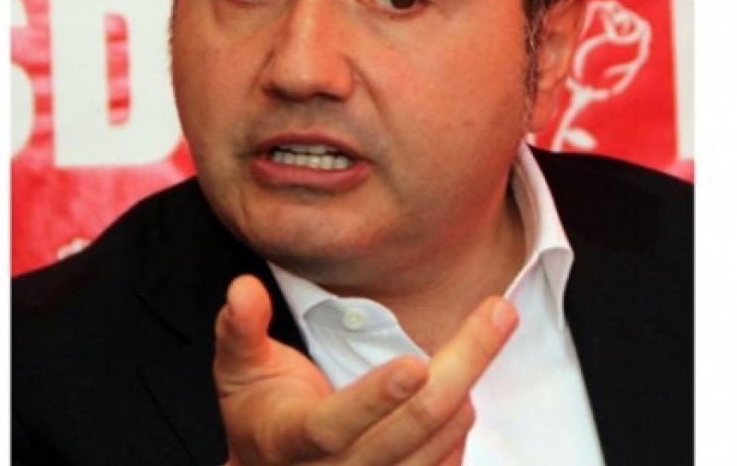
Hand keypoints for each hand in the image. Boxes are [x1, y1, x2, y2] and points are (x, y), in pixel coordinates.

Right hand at [213, 275, 518, 464]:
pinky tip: (465, 382)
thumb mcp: (237, 368)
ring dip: (468, 387)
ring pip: (438, 446)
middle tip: (499, 312)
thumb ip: (240, 328)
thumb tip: (243, 288)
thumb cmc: (258, 411)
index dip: (375, 400)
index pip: (336, 426)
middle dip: (462, 367)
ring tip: (487, 329)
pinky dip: (462, 422)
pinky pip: (446, 464)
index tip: (415, 364)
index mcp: (290, 441)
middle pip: (409, 430)